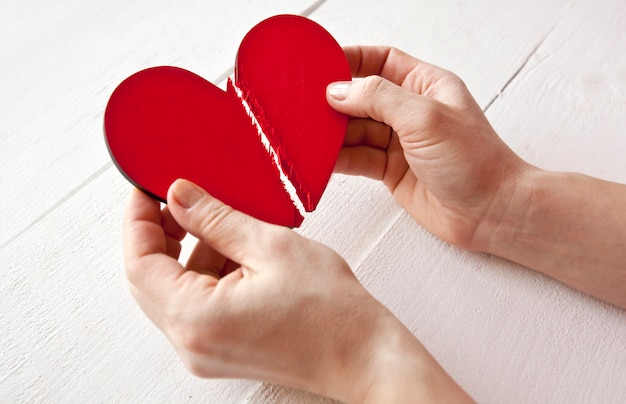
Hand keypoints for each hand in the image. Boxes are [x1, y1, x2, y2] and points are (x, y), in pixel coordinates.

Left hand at [124, 179, 469, 401]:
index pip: (138, 263)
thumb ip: (217, 219)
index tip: (146, 190)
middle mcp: (191, 343)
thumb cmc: (331, 313)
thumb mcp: (272, 248)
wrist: (364, 356)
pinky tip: (236, 251)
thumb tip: (181, 196)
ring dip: (188, 253)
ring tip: (223, 224)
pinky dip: (206, 274)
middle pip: (149, 280)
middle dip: (160, 234)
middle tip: (181, 200)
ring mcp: (204, 352)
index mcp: (196, 318)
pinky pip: (195, 306)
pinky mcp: (221, 350)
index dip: (137, 220)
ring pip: (173, 291)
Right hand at [327, 46, 625, 308]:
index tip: (319, 64)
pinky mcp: (390, 171)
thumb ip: (379, 99)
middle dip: (333, 100)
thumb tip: (338, 90)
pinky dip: (338, 158)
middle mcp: (410, 111)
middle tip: (302, 104)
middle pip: (361, 97)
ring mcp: (399, 142)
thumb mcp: (425, 118)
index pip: (380, 61)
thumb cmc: (476, 162)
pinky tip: (321, 158)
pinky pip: (357, 158)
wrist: (492, 213)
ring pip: (355, 130)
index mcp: (425, 85)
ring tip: (306, 134)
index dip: (350, 60)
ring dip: (332, 133)